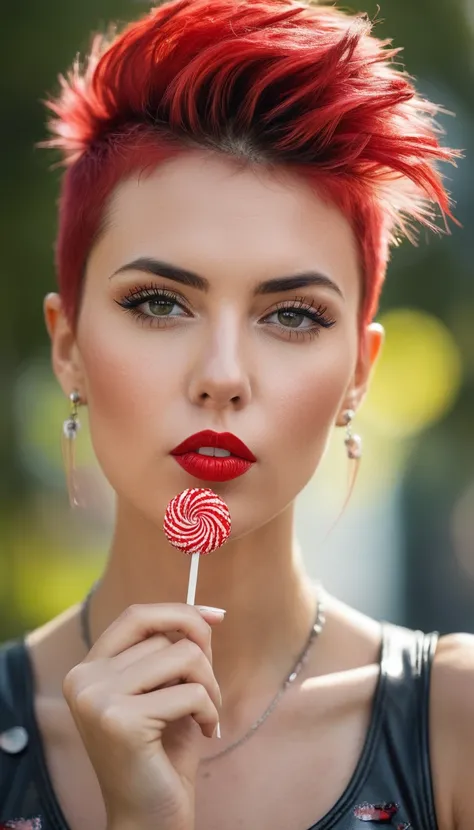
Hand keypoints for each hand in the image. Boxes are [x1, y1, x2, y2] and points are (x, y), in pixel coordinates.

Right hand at [63, 603, 223, 829]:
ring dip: (209, 686)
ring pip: (183, 657)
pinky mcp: (120, 721)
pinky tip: (204, 733)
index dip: (179, 611)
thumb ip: (177, 651)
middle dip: (202, 663)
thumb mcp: (167, 691)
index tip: (216, 616)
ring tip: (205, 716)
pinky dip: (209, 711)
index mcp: (88, 669)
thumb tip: (207, 614)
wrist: (148, 819)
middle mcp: (84, 679)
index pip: (136, 615)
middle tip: (207, 698)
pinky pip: (191, 692)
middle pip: (166, 637)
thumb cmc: (161, 755)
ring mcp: (97, 699)